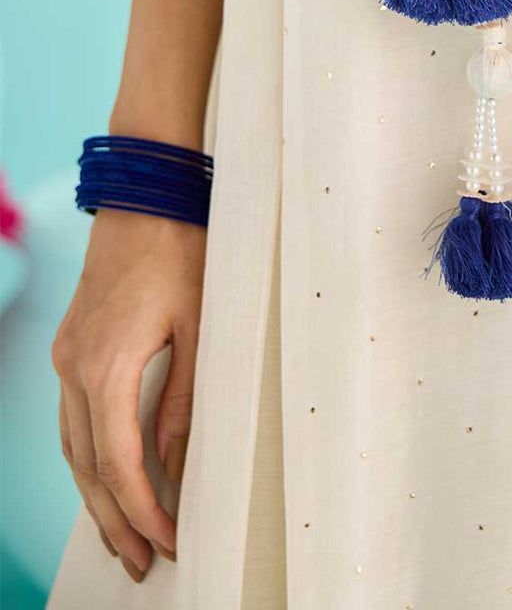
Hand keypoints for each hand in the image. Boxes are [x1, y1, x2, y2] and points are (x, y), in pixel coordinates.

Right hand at [51, 207, 205, 581]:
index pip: (120, 463)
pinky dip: (88, 455)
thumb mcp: (200, 326)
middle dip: (115, 520)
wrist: (147, 191)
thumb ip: (184, 399)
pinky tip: (106, 476)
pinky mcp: (72, 343)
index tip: (171, 541)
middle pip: (88, 467)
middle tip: (142, 564)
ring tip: (124, 537)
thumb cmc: (183, 248)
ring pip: (72, 446)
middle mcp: (75, 367)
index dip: (144, 510)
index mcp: (107, 366)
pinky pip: (72, 417)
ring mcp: (67, 356)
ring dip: (96, 495)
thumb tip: (178, 464)